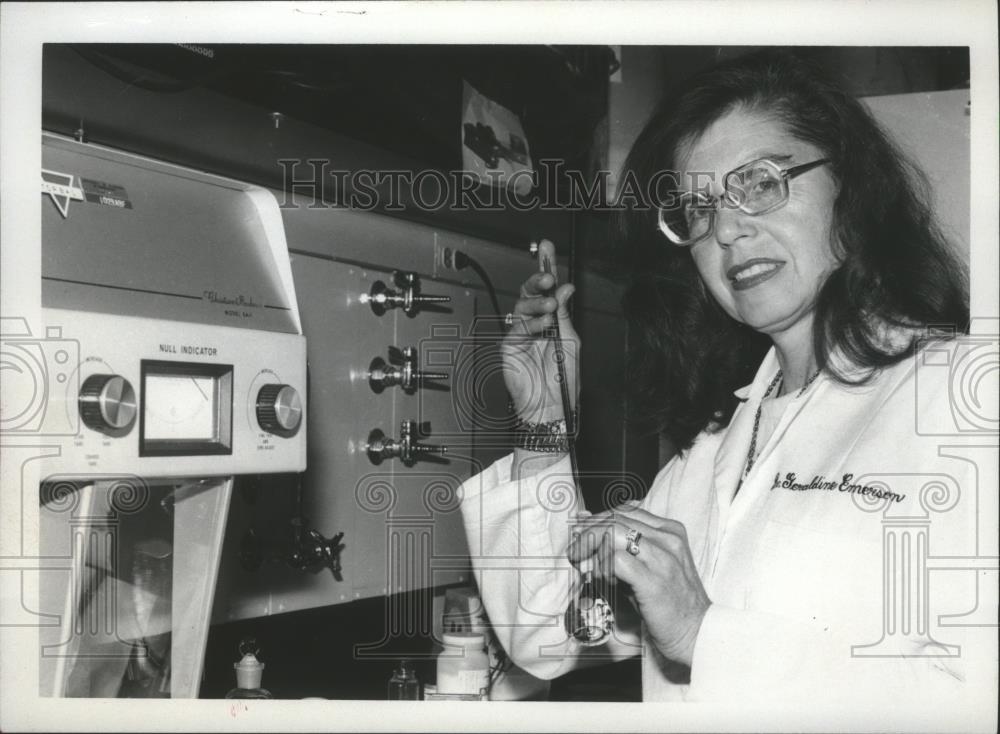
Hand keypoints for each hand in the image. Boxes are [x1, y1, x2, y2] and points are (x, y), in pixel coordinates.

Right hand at [502, 239, 578, 423]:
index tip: (547, 249)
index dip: (547, 269)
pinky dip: (533, 324)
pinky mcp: (510, 346)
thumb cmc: (562, 380)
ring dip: (537, 302)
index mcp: (551, 321)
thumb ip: (564, 314)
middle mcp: (535, 324)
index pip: (548, 290)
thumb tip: (564, 288)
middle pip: (530, 293)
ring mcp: (521, 334)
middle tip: (547, 275)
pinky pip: (518, 327)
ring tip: (550, 306)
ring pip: (522, 306)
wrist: (551, 405)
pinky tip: (544, 325)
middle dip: (537, 280)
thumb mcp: (570, 341)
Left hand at [567, 508, 710, 666]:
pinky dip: (600, 567)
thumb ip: (622, 548)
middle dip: (587, 533)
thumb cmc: (669, 603)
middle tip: (575, 552)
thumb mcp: (649, 567)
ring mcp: (663, 559)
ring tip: (585, 566)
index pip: (624, 511)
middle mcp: (668, 539)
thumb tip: (585, 527)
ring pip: (614, 533)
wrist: (697, 634)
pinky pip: (615, 561)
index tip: (582, 537)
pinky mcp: (654, 582)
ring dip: (591, 548)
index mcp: (670, 531)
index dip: (597, 521)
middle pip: (615, 519)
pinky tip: (601, 580)